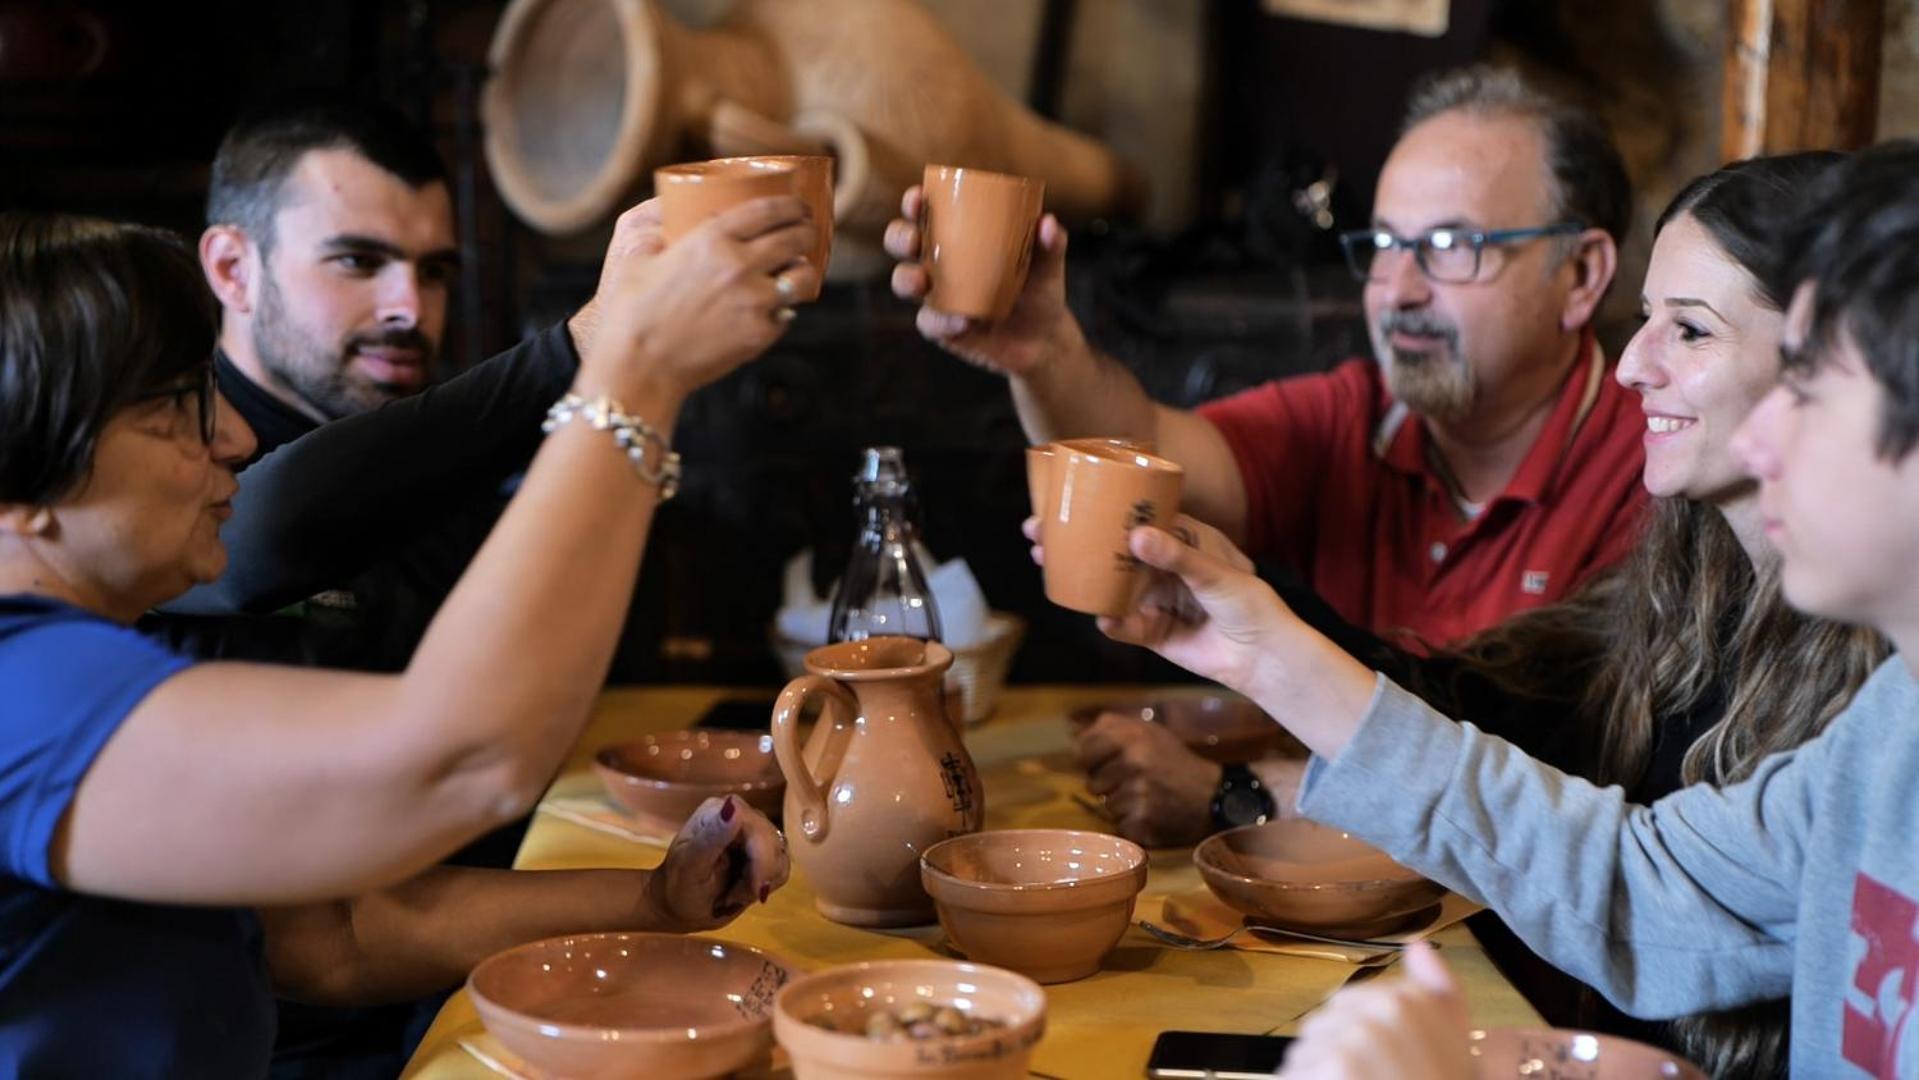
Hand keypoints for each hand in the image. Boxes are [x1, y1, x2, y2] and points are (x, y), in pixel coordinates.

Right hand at [578, 196, 816, 404]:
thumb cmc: (630, 312)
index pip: (768, 210)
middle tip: (807, 232)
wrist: (639, 366)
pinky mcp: (760, 334)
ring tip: (798, 272)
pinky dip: (781, 311)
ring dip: (804, 271)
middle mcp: (739, 265)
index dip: (791, 205)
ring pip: (802, 277)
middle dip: (807, 231)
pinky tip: (772, 309)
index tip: (799, 206)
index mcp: (711, 239)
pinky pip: (786, 315)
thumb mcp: (638, 257)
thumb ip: (659, 233)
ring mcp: (755, 301)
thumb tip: (666, 219)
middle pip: (795, 238)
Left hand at [646, 796, 789, 930]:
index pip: (756, 827)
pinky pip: (782, 867)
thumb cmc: (679, 887)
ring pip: (780, 856)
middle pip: (773, 843)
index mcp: (718, 811)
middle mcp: (740, 815)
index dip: (762, 859)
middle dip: (758, 877)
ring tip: (733, 894)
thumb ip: (712, 837)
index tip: (754, 889)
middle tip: (732, 897)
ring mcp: (754, 832)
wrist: (681, 906)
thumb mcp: (690, 867)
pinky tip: (743, 891)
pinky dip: (765, 886)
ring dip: (760, 883)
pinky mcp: (764, 851)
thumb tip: (733, 806)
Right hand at [884, 186, 1085, 377]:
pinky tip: (963, 322)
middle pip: (902, 242)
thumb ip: (1051, 244)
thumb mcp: (1048, 266)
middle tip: (915, 240)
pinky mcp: (940, 328)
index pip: (927, 212)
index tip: (917, 197)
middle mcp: (938, 262)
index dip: (914, 202)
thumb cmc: (1039, 289)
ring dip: (906, 279)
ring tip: (923, 283)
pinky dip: (941, 322)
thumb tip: (1048, 224)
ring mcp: (936, 295)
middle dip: (900, 237)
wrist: (1043, 339)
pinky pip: (929, 323)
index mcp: (958, 236)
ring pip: (903, 282)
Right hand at [1026, 513, 1284, 694]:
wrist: (1264, 657)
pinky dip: (1112, 622)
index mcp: (1181, 540)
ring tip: (1049, 568)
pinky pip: (1125, 625)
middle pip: (1112, 551)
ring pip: (1110, 586)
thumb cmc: (1251, 604)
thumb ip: (1177, 557)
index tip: (1068, 503)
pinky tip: (1102, 618)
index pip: (1134, 518)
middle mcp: (1163, 566)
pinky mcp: (1154, 632)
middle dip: (1075, 544)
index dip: (1101, 510)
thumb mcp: (1216, 574)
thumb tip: (1136, 537)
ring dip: (1081, 580)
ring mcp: (1156, 599)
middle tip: (1037, 535)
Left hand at [1073, 713, 1219, 846]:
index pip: (1082, 751)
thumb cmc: (1174, 761)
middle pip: (1091, 782)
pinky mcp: (1141, 822)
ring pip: (1105, 805)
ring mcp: (1136, 794)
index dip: (1090, 760)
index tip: (1103, 764)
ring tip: (1146, 797)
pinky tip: (1151, 813)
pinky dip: (1131, 822)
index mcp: (1131, 737)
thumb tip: (1073, 735)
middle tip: (1134, 782)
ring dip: (1120, 804)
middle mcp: (1132, 763)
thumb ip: (1110, 727)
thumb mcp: (1148, 731)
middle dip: (1107, 784)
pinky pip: (1119, 824)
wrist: (1212, 796)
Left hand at [1277, 942, 1472, 1079]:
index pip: (1349, 1001)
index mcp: (1411, 999)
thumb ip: (1439, 995)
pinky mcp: (1331, 1068)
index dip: (1357, 1038)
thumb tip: (1417, 945)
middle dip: (1333, 1056)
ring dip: (1316, 1076)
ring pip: (1304, 1052)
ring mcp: (1354, 1039)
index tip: (1381, 1067)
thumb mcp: (1455, 1046)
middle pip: (1323, 1024)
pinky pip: (1295, 1074)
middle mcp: (1382, 1011)